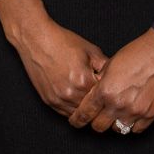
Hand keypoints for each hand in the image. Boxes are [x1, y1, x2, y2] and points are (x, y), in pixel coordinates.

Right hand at [0, 0, 107, 115]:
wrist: (37, 39)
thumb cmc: (62, 42)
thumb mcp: (91, 50)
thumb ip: (105, 66)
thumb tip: (116, 77)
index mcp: (84, 81)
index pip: (103, 97)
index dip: (107, 94)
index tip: (110, 92)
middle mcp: (71, 94)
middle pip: (92, 109)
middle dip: (97, 103)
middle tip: (101, 99)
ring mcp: (58, 99)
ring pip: (79, 115)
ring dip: (85, 109)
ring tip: (88, 99)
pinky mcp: (48, 101)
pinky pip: (65, 113)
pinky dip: (72, 108)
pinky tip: (76, 98)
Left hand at [67, 30, 153, 134]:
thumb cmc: (136, 53)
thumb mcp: (110, 64)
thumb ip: (100, 82)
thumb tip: (94, 93)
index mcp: (105, 91)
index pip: (85, 114)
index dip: (78, 119)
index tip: (76, 121)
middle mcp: (118, 104)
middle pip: (99, 127)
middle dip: (96, 121)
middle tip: (99, 116)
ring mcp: (135, 111)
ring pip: (118, 129)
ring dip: (115, 122)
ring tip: (118, 113)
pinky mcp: (151, 114)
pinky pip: (137, 129)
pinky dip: (133, 124)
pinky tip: (132, 114)